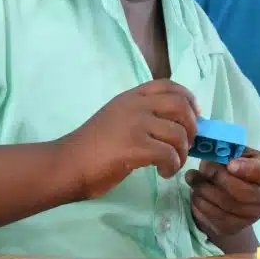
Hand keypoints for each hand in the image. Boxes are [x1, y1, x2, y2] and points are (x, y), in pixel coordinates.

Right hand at [59, 79, 198, 199]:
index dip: (188, 98)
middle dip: (192, 126)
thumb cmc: (91, 148)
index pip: (168, 85)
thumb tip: (178, 126)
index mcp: (131, 97)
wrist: (65, 165)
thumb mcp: (118, 119)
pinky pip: (169, 154)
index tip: (195, 115)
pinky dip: (172, 166)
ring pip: (178, 133)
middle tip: (186, 144)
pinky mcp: (135, 145)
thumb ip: (143, 116)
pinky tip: (163, 173)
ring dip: (182, 152)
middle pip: (181, 106)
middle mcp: (135, 105)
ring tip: (172, 164)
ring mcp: (135, 124)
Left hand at [185, 150, 259, 238]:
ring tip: (192, 178)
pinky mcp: (235, 228)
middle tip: (203, 168)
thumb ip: (229, 153)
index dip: (248, 169)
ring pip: (227, 206)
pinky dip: (201, 205)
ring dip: (205, 191)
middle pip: (244, 193)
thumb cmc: (236, 167)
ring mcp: (252, 215)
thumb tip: (211, 159)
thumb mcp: (237, 154)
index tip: (230, 165)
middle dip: (219, 179)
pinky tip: (196, 194)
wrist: (234, 195)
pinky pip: (215, 218)